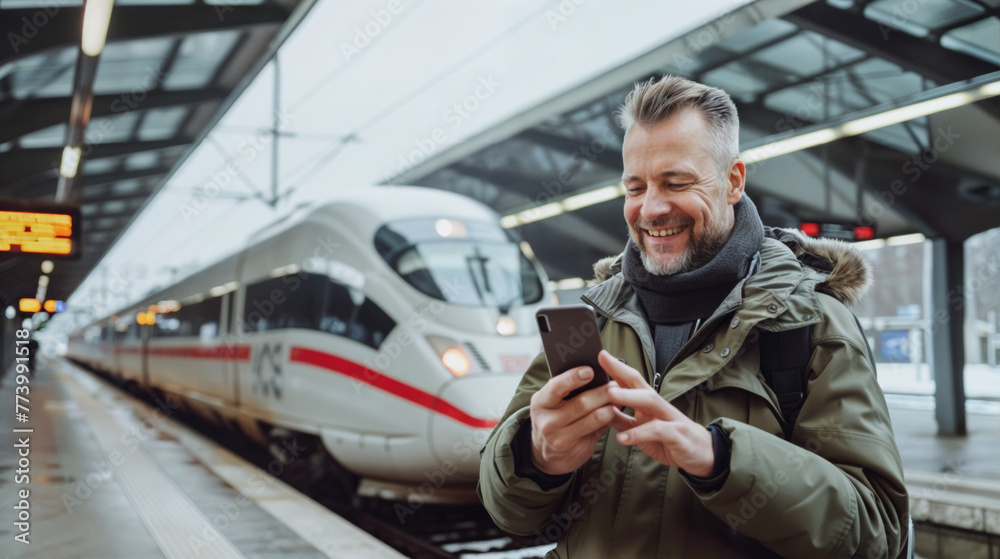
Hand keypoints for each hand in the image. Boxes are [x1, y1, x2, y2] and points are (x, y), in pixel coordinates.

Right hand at [530, 366, 632, 474]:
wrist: (549, 454)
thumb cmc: (556, 420)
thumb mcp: (554, 404)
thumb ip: (569, 391)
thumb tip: (596, 373)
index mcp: (541, 401)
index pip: (556, 386)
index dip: (573, 377)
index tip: (590, 370)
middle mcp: (546, 419)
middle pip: (580, 402)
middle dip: (601, 392)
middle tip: (615, 384)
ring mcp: (558, 435)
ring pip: (592, 417)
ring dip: (609, 406)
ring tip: (619, 398)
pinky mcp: (571, 446)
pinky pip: (596, 430)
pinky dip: (608, 420)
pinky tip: (614, 413)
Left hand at [600, 350, 714, 476]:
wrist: (704, 454)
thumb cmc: (669, 438)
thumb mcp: (641, 428)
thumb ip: (622, 419)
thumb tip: (598, 409)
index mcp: (648, 403)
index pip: (631, 380)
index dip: (616, 367)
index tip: (599, 354)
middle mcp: (658, 406)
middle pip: (639, 383)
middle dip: (620, 371)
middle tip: (601, 361)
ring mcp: (669, 418)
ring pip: (649, 402)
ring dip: (628, 396)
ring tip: (609, 394)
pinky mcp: (676, 435)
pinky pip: (657, 432)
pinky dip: (639, 434)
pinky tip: (622, 438)